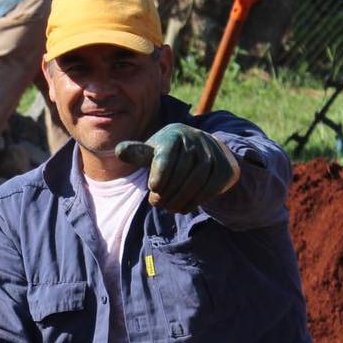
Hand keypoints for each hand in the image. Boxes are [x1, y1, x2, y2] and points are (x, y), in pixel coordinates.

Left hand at [115, 123, 239, 212]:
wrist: (204, 152)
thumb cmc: (170, 154)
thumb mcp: (153, 152)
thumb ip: (138, 153)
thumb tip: (120, 152)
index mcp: (173, 134)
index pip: (167, 156)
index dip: (159, 174)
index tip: (153, 187)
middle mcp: (195, 140)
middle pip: (181, 171)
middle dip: (167, 192)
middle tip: (156, 203)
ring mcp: (211, 154)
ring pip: (196, 181)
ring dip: (180, 199)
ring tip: (168, 207)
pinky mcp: (223, 168)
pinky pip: (209, 188)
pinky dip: (195, 201)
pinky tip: (183, 208)